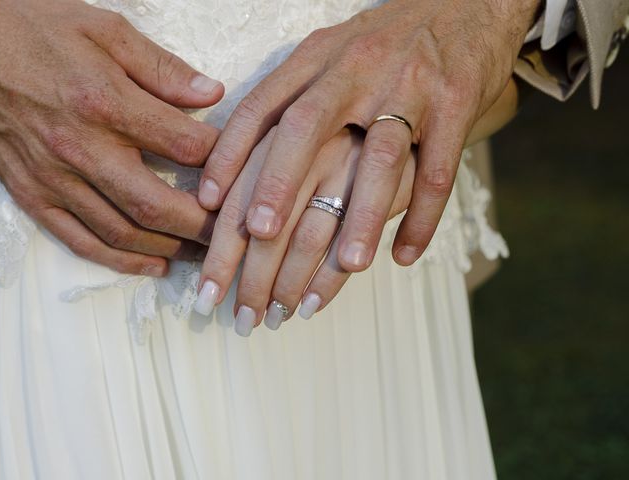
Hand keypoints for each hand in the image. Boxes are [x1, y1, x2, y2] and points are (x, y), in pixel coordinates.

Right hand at [0, 0, 223, 275]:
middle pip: (158, 204)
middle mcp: (82, 149)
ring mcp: (55, 178)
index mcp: (106, 102)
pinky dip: (121, 261)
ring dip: (170, 249)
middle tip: (236, 234)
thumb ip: (162, 67)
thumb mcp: (105, 29)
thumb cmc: (35, 30)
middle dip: (204, 226)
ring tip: (206, 254)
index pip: (184, 146)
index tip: (246, 172)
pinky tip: (153, 265)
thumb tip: (212, 95)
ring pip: (124, 232)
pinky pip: (81, 240)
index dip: (224, 163)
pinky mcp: (34, 195)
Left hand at [197, 0, 538, 271]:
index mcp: (317, 57)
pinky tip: (405, 256)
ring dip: (362, 218)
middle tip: (258, 238)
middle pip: (306, 130)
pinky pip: (438, 170)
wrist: (465, 5)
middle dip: (278, 185)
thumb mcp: (332, 54)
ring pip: (380, 159)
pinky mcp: (456, 104)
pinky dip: (423, 218)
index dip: (229, 155)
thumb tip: (244, 159)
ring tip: (348, 266)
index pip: (262, 107)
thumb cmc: (387, 43)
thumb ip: (295, 96)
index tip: (207, 204)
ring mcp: (408, 86)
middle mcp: (356, 68)